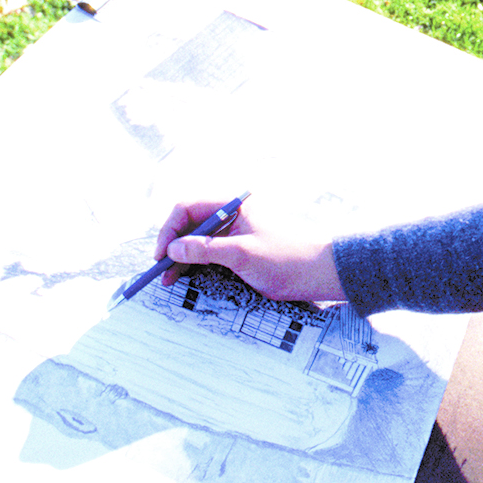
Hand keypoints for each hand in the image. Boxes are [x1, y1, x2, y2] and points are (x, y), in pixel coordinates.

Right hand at [153, 198, 346, 302]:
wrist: (322, 273)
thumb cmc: (288, 259)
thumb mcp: (242, 255)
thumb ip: (205, 249)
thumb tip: (173, 248)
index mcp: (235, 204)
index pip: (189, 207)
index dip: (170, 230)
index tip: (161, 254)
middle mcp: (233, 214)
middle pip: (191, 223)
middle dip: (173, 245)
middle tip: (160, 270)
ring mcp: (236, 231)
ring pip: (198, 239)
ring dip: (182, 257)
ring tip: (168, 278)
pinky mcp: (240, 248)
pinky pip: (210, 252)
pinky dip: (195, 263)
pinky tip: (184, 275)